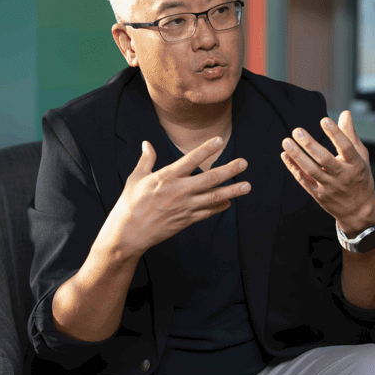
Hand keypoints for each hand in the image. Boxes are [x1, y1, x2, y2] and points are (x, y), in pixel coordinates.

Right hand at [103, 137, 250, 257]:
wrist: (128, 234)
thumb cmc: (129, 204)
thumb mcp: (136, 178)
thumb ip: (146, 160)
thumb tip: (147, 144)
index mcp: (167, 177)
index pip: (191, 159)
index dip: (206, 149)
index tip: (220, 141)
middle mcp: (179, 191)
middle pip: (209, 179)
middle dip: (229, 170)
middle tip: (244, 163)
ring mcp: (184, 207)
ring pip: (213, 197)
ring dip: (232, 192)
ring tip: (247, 186)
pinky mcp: (186, 220)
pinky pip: (207, 212)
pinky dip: (219, 207)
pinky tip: (228, 202)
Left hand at [280, 110, 374, 235]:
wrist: (358, 211)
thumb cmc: (360, 178)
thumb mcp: (361, 156)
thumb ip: (350, 135)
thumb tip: (345, 113)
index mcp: (355, 164)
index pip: (346, 147)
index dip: (335, 133)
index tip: (324, 120)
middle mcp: (342, 176)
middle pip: (324, 159)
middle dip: (310, 145)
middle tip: (297, 131)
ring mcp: (329, 187)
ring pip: (311, 171)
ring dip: (297, 156)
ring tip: (286, 142)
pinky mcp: (318, 195)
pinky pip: (303, 180)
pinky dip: (293, 168)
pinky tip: (285, 155)